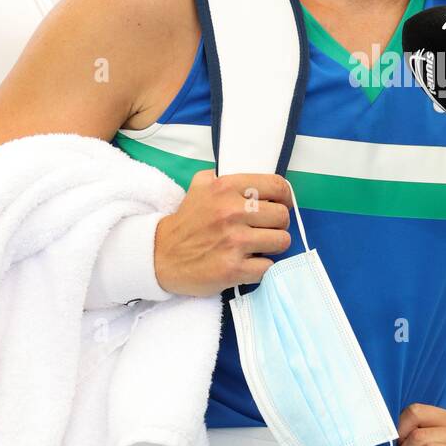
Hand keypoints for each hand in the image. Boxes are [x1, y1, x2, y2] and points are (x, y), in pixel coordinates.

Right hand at [154, 170, 291, 296]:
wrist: (160, 256)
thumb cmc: (186, 222)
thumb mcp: (200, 186)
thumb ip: (224, 176)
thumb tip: (254, 178)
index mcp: (226, 188)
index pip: (277, 186)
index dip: (285, 197)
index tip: (281, 205)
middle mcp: (231, 212)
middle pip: (283, 216)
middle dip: (278, 225)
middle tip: (265, 230)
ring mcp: (233, 242)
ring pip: (281, 241)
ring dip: (273, 246)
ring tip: (258, 247)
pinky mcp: (233, 269)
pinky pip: (268, 267)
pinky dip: (261, 268)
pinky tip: (248, 263)